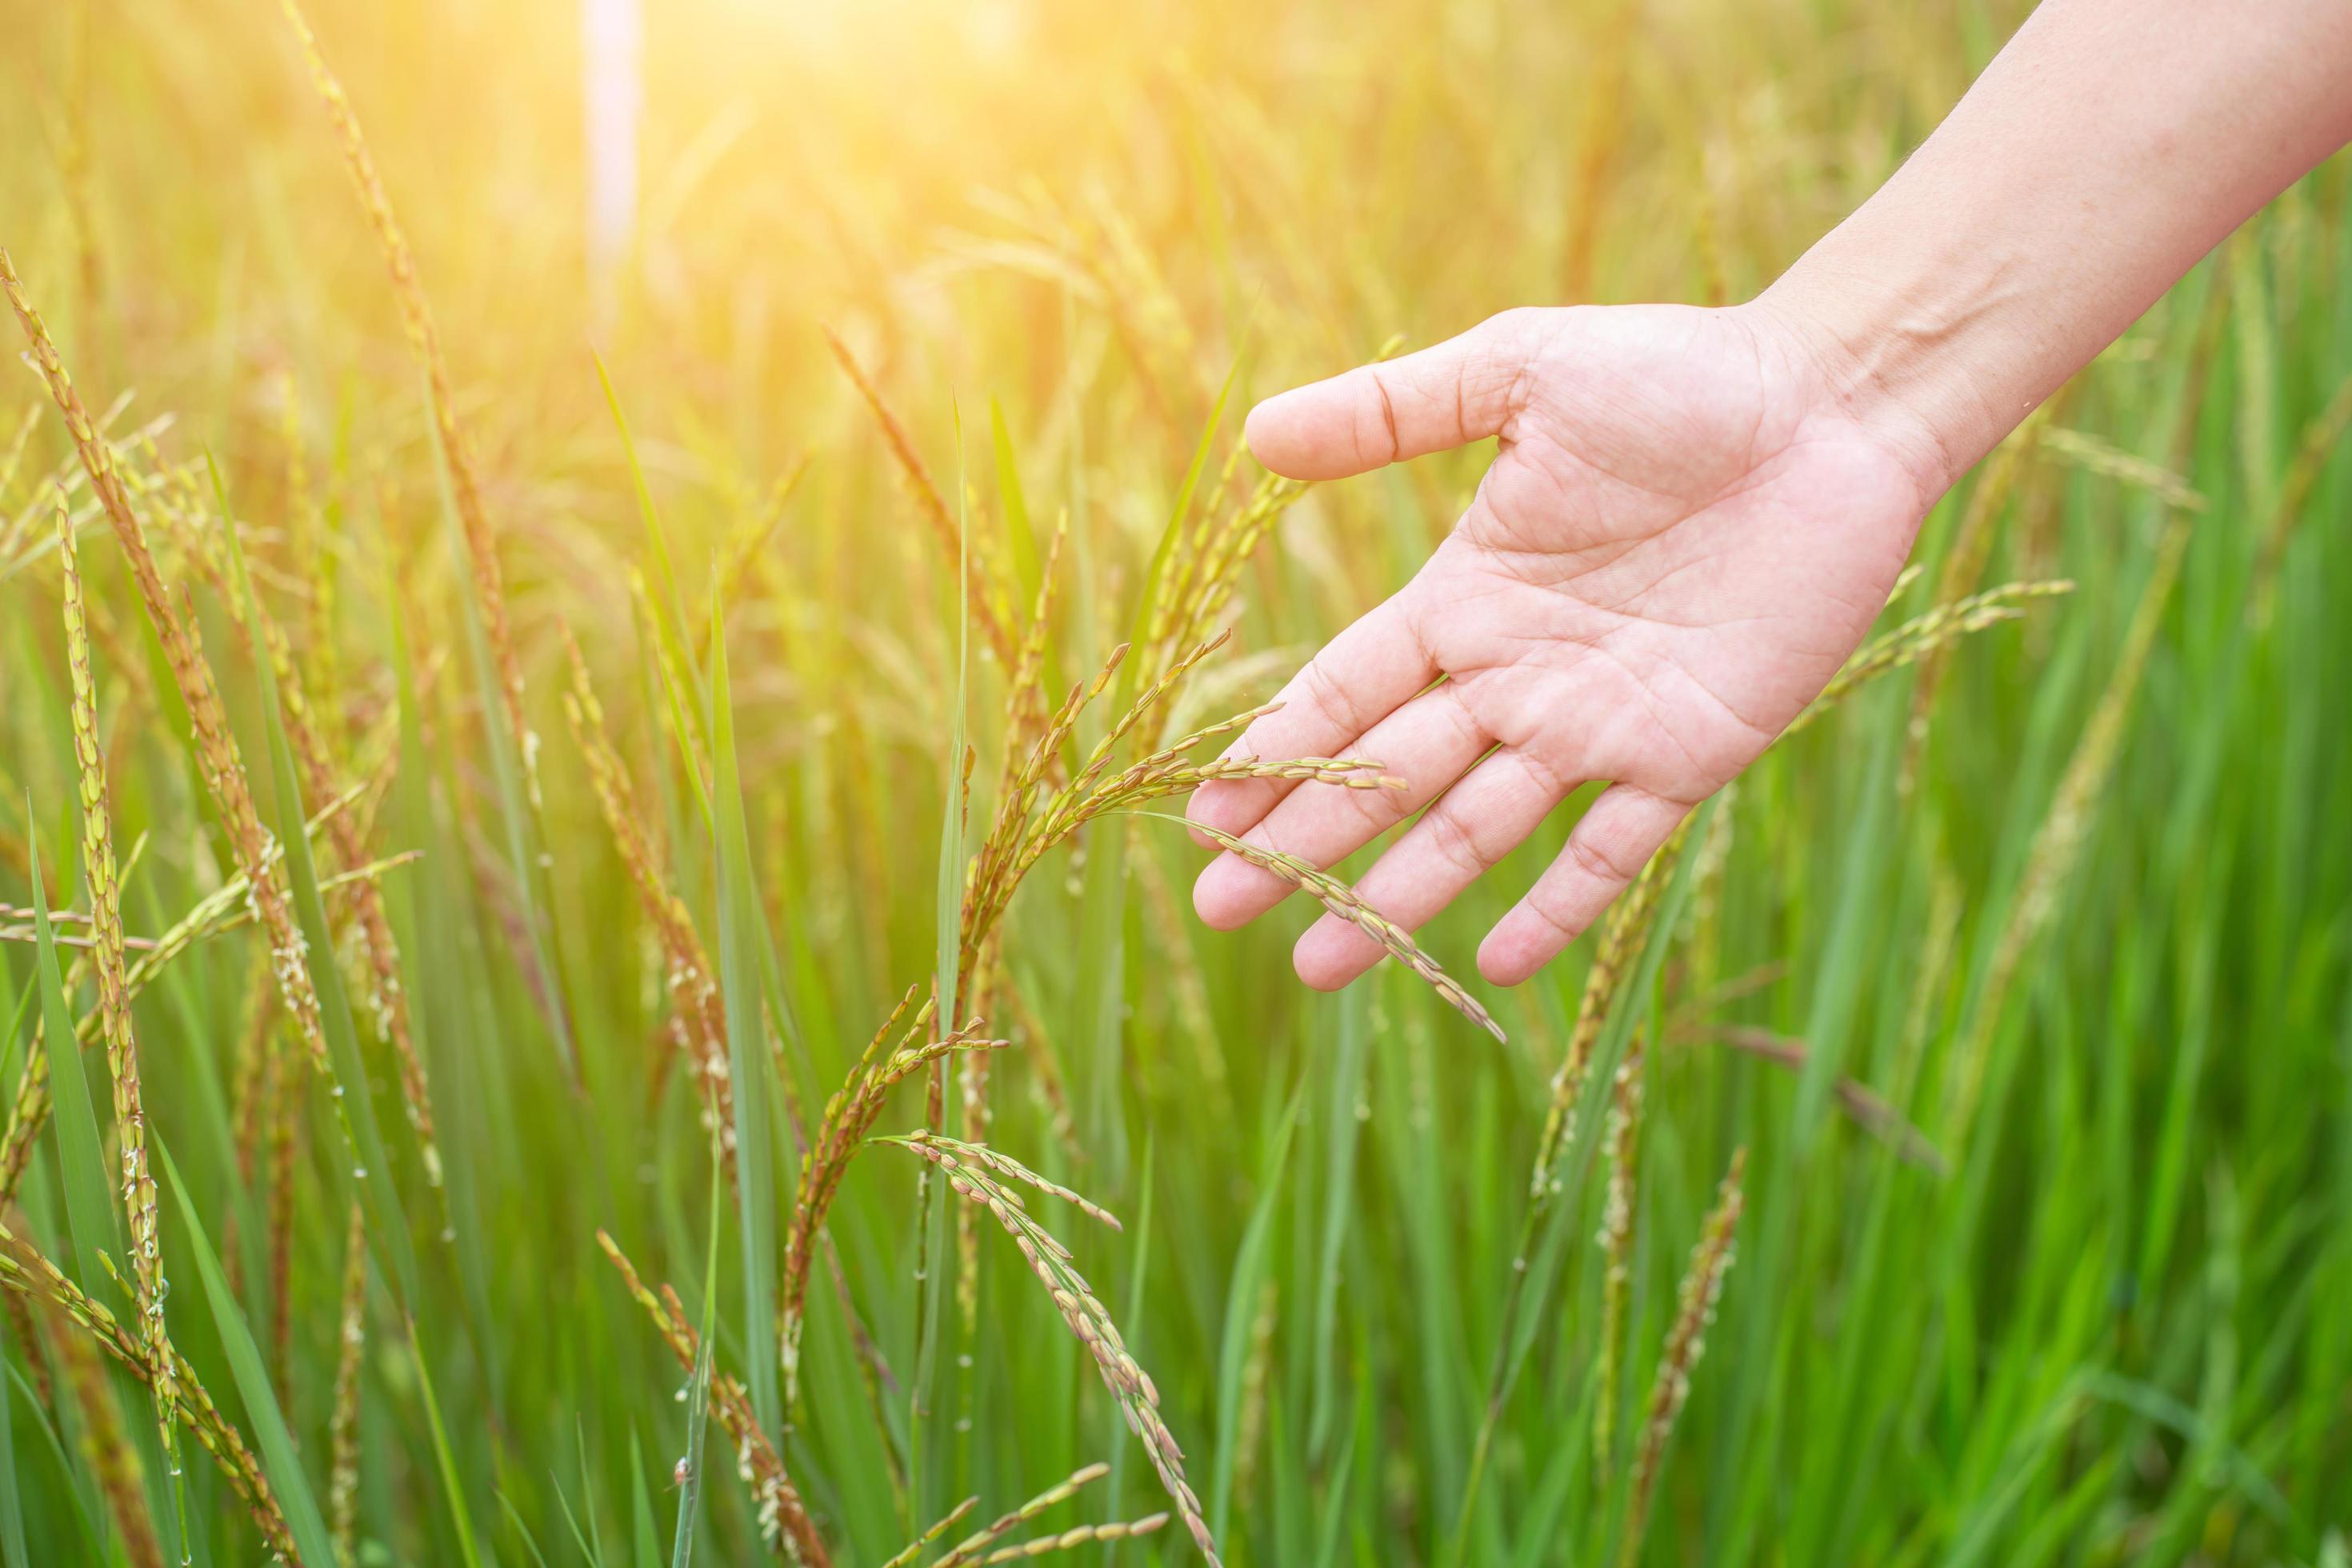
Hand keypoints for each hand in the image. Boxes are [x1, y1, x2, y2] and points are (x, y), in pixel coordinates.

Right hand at [1187, 303, 1940, 988]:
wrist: (1835, 408)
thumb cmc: (1680, 376)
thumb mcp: (1519, 374)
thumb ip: (1391, 413)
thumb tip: (1252, 434)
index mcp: (1466, 596)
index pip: (1345, 693)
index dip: (1272, 753)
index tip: (1202, 814)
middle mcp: (1517, 674)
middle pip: (1385, 778)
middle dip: (1301, 847)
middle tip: (1218, 912)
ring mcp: (1598, 722)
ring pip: (1475, 829)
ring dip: (1398, 897)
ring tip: (1318, 968)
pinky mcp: (1689, 752)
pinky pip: (1614, 849)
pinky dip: (1559, 907)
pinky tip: (1492, 963)